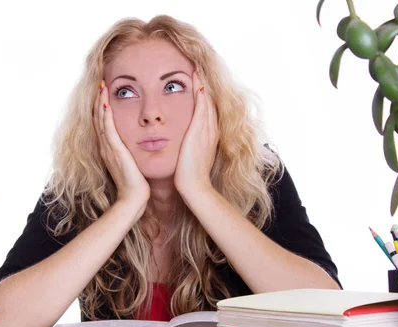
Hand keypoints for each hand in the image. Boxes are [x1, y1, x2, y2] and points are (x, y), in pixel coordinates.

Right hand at [93, 81, 149, 214]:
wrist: (133, 200)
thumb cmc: (137, 185)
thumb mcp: (133, 166)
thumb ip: (132, 156)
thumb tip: (139, 148)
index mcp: (111, 150)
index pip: (104, 124)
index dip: (103, 108)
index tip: (105, 93)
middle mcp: (106, 147)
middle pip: (98, 118)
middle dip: (99, 100)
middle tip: (100, 83)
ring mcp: (108, 149)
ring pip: (100, 120)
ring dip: (100, 102)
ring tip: (101, 86)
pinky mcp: (114, 151)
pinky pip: (107, 129)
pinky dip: (105, 115)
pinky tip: (105, 103)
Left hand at [174, 71, 218, 194]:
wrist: (195, 187)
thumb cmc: (191, 177)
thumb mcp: (192, 159)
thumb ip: (191, 150)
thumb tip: (186, 147)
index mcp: (209, 137)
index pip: (208, 111)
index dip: (205, 97)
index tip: (199, 84)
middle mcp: (211, 131)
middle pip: (210, 103)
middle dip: (205, 86)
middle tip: (200, 69)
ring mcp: (207, 131)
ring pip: (207, 102)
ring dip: (203, 85)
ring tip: (198, 69)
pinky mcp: (200, 132)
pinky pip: (202, 107)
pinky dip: (200, 93)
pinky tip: (196, 81)